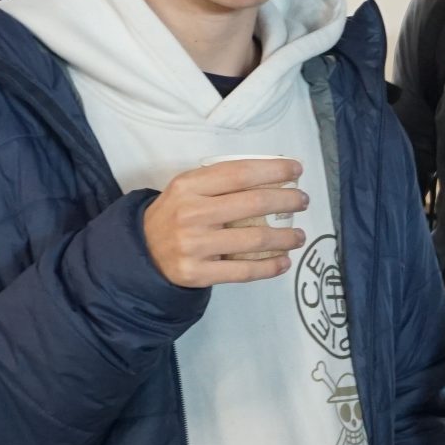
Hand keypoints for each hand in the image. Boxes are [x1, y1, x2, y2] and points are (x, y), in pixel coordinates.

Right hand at [142, 159, 307, 287]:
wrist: (142, 251)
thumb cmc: (175, 214)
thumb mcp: (187, 189)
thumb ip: (220, 181)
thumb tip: (273, 175)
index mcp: (189, 186)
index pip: (239, 173)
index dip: (274, 170)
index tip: (296, 170)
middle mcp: (191, 214)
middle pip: (254, 203)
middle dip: (287, 200)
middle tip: (303, 201)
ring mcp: (194, 246)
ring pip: (254, 240)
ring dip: (286, 237)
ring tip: (299, 235)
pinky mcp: (197, 273)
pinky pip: (244, 272)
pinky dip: (270, 267)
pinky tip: (284, 262)